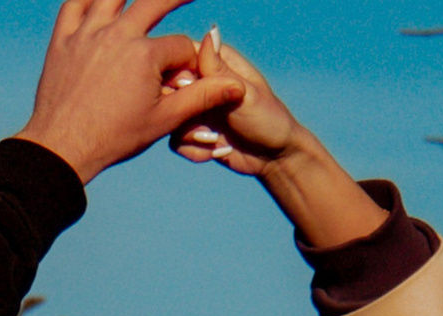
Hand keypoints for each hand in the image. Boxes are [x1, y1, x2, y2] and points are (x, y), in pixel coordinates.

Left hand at [14, 0, 244, 184]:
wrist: (62, 148)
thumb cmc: (113, 138)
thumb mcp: (163, 120)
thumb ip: (201, 97)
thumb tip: (236, 86)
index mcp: (144, 56)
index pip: (178, 46)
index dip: (187, 61)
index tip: (184, 78)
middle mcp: (117, 36)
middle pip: (154, 2)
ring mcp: (87, 34)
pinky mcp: (63, 39)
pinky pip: (74, 4)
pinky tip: (102, 0)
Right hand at [169, 32, 300, 176]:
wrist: (273, 157)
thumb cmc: (267, 119)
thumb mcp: (243, 92)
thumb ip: (219, 68)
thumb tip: (210, 31)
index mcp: (217, 64)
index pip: (182, 56)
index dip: (178, 74)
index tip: (191, 92)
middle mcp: (203, 84)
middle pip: (169, 88)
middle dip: (181, 109)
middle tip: (205, 118)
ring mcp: (196, 108)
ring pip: (169, 116)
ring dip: (191, 133)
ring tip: (216, 138)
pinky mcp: (193, 132)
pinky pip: (175, 140)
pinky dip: (194, 149)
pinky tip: (218, 150)